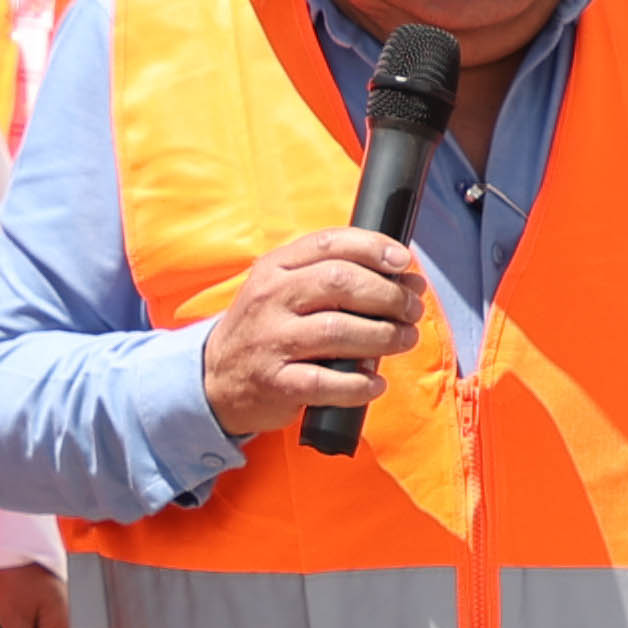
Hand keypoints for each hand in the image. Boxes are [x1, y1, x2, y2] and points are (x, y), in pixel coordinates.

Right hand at [196, 226, 425, 448]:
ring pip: (339, 331)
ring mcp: (271, 341)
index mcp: (275, 267)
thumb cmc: (268, 328)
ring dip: (385, 336)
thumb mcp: (283, 288)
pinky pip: (328, 382)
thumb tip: (402, 275)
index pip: (330, 243)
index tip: (403, 262)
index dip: (374, 248)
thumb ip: (330, 276)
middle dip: (389, 295)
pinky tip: (375, 383)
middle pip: (340, 283)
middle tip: (411, 309)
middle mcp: (271, 299)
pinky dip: (360, 384)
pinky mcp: (277, 383)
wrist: (216, 378)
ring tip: (405, 339)